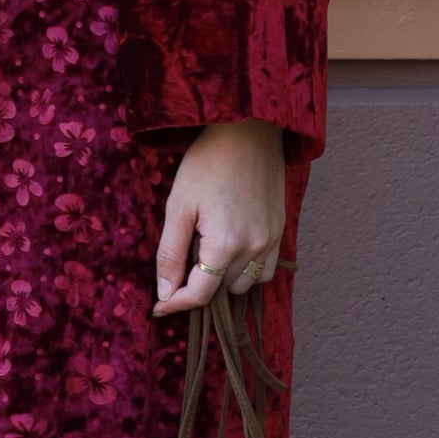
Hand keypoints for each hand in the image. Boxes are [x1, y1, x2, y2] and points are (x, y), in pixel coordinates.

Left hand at [154, 120, 285, 315]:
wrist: (247, 130)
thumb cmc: (207, 162)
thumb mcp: (178, 207)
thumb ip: (170, 254)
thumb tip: (165, 293)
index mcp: (226, 245)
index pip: (200, 295)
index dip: (175, 304)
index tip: (158, 307)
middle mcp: (254, 248)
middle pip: (221, 290)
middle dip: (197, 284)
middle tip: (181, 257)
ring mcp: (272, 241)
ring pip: (245, 284)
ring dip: (223, 280)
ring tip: (205, 253)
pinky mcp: (280, 231)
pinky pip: (266, 270)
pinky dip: (246, 272)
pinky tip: (230, 253)